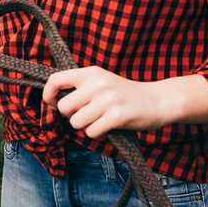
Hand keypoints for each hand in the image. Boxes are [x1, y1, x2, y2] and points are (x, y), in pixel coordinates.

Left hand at [42, 67, 207, 138]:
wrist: (158, 100)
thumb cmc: (126, 95)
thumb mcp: (102, 82)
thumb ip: (81, 88)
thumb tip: (54, 102)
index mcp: (91, 72)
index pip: (55, 80)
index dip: (49, 96)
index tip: (55, 105)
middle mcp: (97, 83)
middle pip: (64, 108)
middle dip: (72, 117)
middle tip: (87, 116)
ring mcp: (107, 99)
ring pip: (76, 123)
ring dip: (86, 127)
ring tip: (101, 120)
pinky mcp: (117, 115)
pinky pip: (92, 133)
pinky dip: (98, 134)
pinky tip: (110, 126)